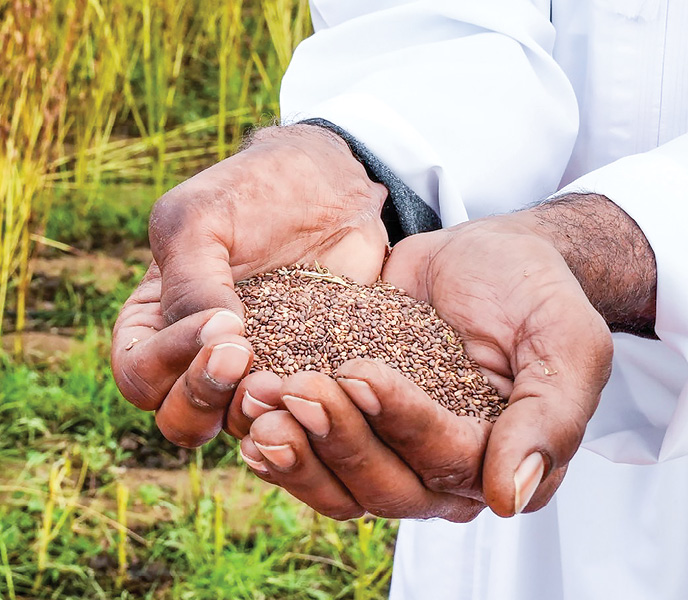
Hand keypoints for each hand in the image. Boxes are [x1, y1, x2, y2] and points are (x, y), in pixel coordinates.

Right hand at [112, 125, 388, 446]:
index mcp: (153, 324)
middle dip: (205, 399)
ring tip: (283, 381)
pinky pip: (298, 414)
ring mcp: (252, 375)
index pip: (138, 374)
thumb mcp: (200, 220)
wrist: (329, 186)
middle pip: (179, 420)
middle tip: (244, 358)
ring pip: (237, 428)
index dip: (168, 363)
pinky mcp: (302, 376)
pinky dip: (304, 410)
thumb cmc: (251, 192)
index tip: (220, 324)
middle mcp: (195, 360)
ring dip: (254, 414)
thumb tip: (211, 342)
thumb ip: (189, 282)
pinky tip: (324, 384)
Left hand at [236, 209, 614, 518]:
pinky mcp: (356, 427)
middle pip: (384, 487)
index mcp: (500, 458)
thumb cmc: (532, 290)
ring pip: (341, 486)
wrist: (487, 257)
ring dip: (297, 451)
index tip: (357, 372)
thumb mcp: (566, 339)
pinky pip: (314, 457)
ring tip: (260, 402)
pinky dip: (280, 443)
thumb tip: (511, 497)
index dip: (399, 425)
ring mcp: (394, 452)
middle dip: (337, 440)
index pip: (444, 462)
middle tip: (295, 387)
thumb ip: (552, 417)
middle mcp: (444, 470)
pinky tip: (248, 415)